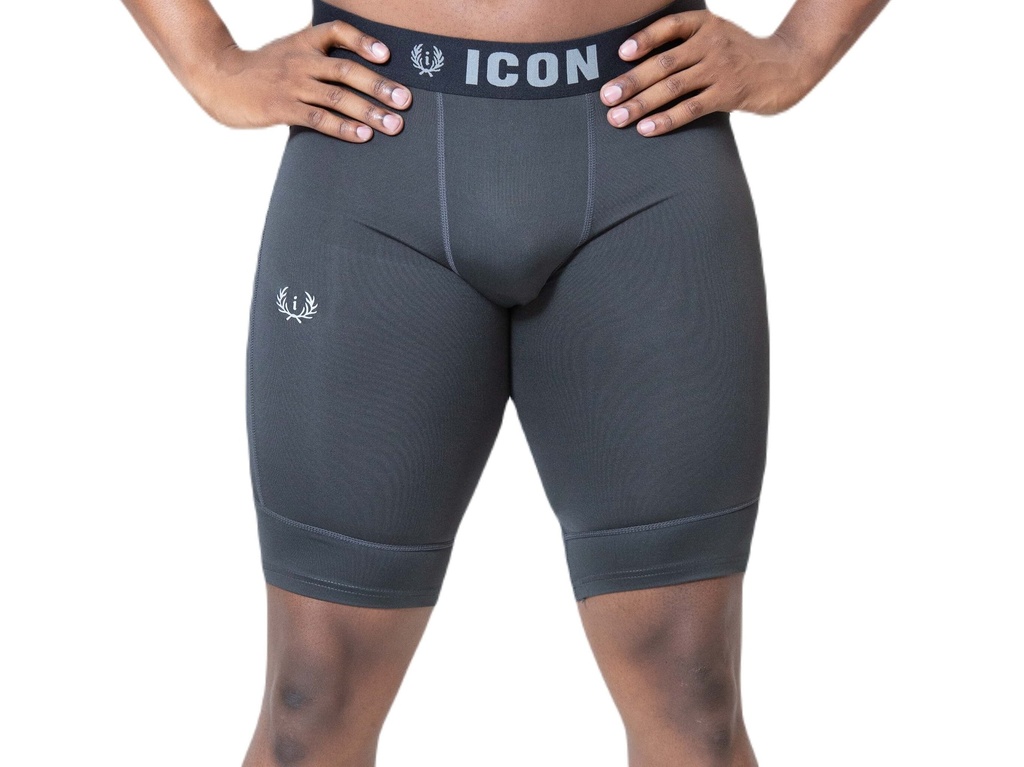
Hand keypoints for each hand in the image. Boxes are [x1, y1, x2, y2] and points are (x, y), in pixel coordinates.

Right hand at [193, 21, 412, 141]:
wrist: (219, 79)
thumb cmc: (263, 70)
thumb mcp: (290, 52)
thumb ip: (320, 57)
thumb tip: (362, 73)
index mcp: (304, 42)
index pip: (337, 32)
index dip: (363, 42)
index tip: (386, 55)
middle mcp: (301, 60)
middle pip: (346, 70)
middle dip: (379, 86)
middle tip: (405, 100)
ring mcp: (291, 84)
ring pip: (337, 97)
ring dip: (369, 111)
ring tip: (393, 125)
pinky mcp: (281, 108)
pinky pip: (318, 118)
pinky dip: (342, 128)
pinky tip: (362, 136)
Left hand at [600, 10, 817, 135]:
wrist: (786, 66)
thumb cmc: (740, 54)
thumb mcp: (716, 35)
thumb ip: (685, 43)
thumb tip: (639, 63)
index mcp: (705, 24)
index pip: (670, 26)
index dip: (645, 39)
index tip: (621, 54)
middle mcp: (711, 43)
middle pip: (664, 63)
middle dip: (631, 81)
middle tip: (606, 96)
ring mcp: (720, 68)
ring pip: (673, 87)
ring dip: (641, 104)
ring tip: (617, 117)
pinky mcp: (728, 93)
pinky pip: (691, 108)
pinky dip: (666, 119)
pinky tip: (646, 128)